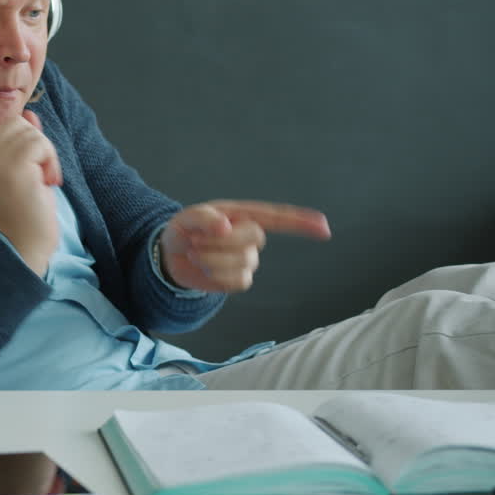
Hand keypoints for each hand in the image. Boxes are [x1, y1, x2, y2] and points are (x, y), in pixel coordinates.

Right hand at [0, 64, 61, 275]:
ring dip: (46, 155)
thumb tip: (30, 116)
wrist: (23, 242)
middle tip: (37, 173)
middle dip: (37, 143)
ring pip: (32, 132)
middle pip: (17, 121)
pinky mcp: (15, 167)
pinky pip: (41, 144)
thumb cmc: (23, 210)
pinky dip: (51, 163)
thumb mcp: (20, 171)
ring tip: (41, 181)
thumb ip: (21, 142)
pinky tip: (45, 183)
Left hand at [159, 200, 330, 292]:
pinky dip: (216, 275)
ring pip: (245, 261)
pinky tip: (204, 267)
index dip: (301, 221)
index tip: (324, 227)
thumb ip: (204, 217)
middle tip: (197, 239)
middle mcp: (249, 235)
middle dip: (224, 239)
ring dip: (213, 258)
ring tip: (196, 251)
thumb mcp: (186, 218)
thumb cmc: (184, 230)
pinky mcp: (239, 279)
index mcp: (242, 214)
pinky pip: (238, 280)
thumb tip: (225, 225)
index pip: (276, 217)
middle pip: (256, 237)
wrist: (171, 256)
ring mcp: (247, 258)